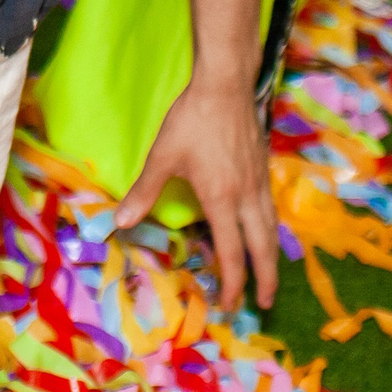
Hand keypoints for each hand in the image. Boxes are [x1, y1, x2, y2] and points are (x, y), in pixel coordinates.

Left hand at [115, 78, 279, 310]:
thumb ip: (144, 191)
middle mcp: (247, 197)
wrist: (225, 87)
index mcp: (222, 199)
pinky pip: (271, 210)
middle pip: (261, 248)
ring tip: (269, 275)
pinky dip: (270, 231)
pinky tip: (264, 230)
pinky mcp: (263, 169)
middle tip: (263, 304)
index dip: (231, 282)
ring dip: (270, 257)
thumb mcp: (163, 156)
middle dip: (264, 280)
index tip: (228, 304)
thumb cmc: (192, 121)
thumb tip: (119, 222)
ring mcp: (259, 183)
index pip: (231, 253)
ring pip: (271, 230)